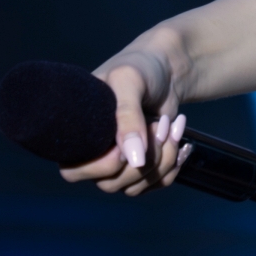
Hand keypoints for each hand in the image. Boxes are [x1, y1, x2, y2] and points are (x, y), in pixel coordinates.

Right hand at [58, 57, 189, 196]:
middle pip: (111, 185)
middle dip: (144, 156)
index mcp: (76, 133)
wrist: (166, 68)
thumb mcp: (128, 82)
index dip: (105, 163)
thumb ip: (127, 117)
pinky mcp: (143, 167)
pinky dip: (174, 163)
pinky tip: (181, 138)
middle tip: (161, 123)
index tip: (130, 137)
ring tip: (170, 124)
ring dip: (163, 159)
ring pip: (136, 187)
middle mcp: (92, 154)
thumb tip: (133, 160)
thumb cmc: (138, 67)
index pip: (73, 172)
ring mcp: (118, 164)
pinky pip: (157, 183)